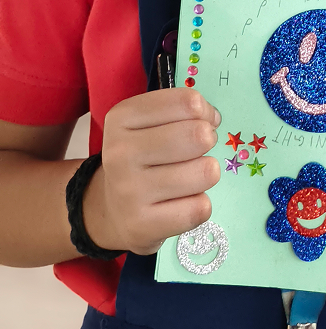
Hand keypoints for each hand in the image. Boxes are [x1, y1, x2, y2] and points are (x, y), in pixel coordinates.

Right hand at [82, 89, 221, 254]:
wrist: (109, 209)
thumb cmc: (141, 157)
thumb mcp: (149, 122)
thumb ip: (183, 111)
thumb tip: (213, 120)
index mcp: (121, 117)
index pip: (188, 102)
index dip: (205, 111)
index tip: (201, 121)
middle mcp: (120, 153)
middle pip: (198, 136)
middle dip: (208, 141)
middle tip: (198, 150)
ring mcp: (128, 192)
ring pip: (205, 172)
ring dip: (207, 174)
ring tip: (189, 177)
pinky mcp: (142, 226)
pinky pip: (200, 208)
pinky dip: (200, 204)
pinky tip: (182, 202)